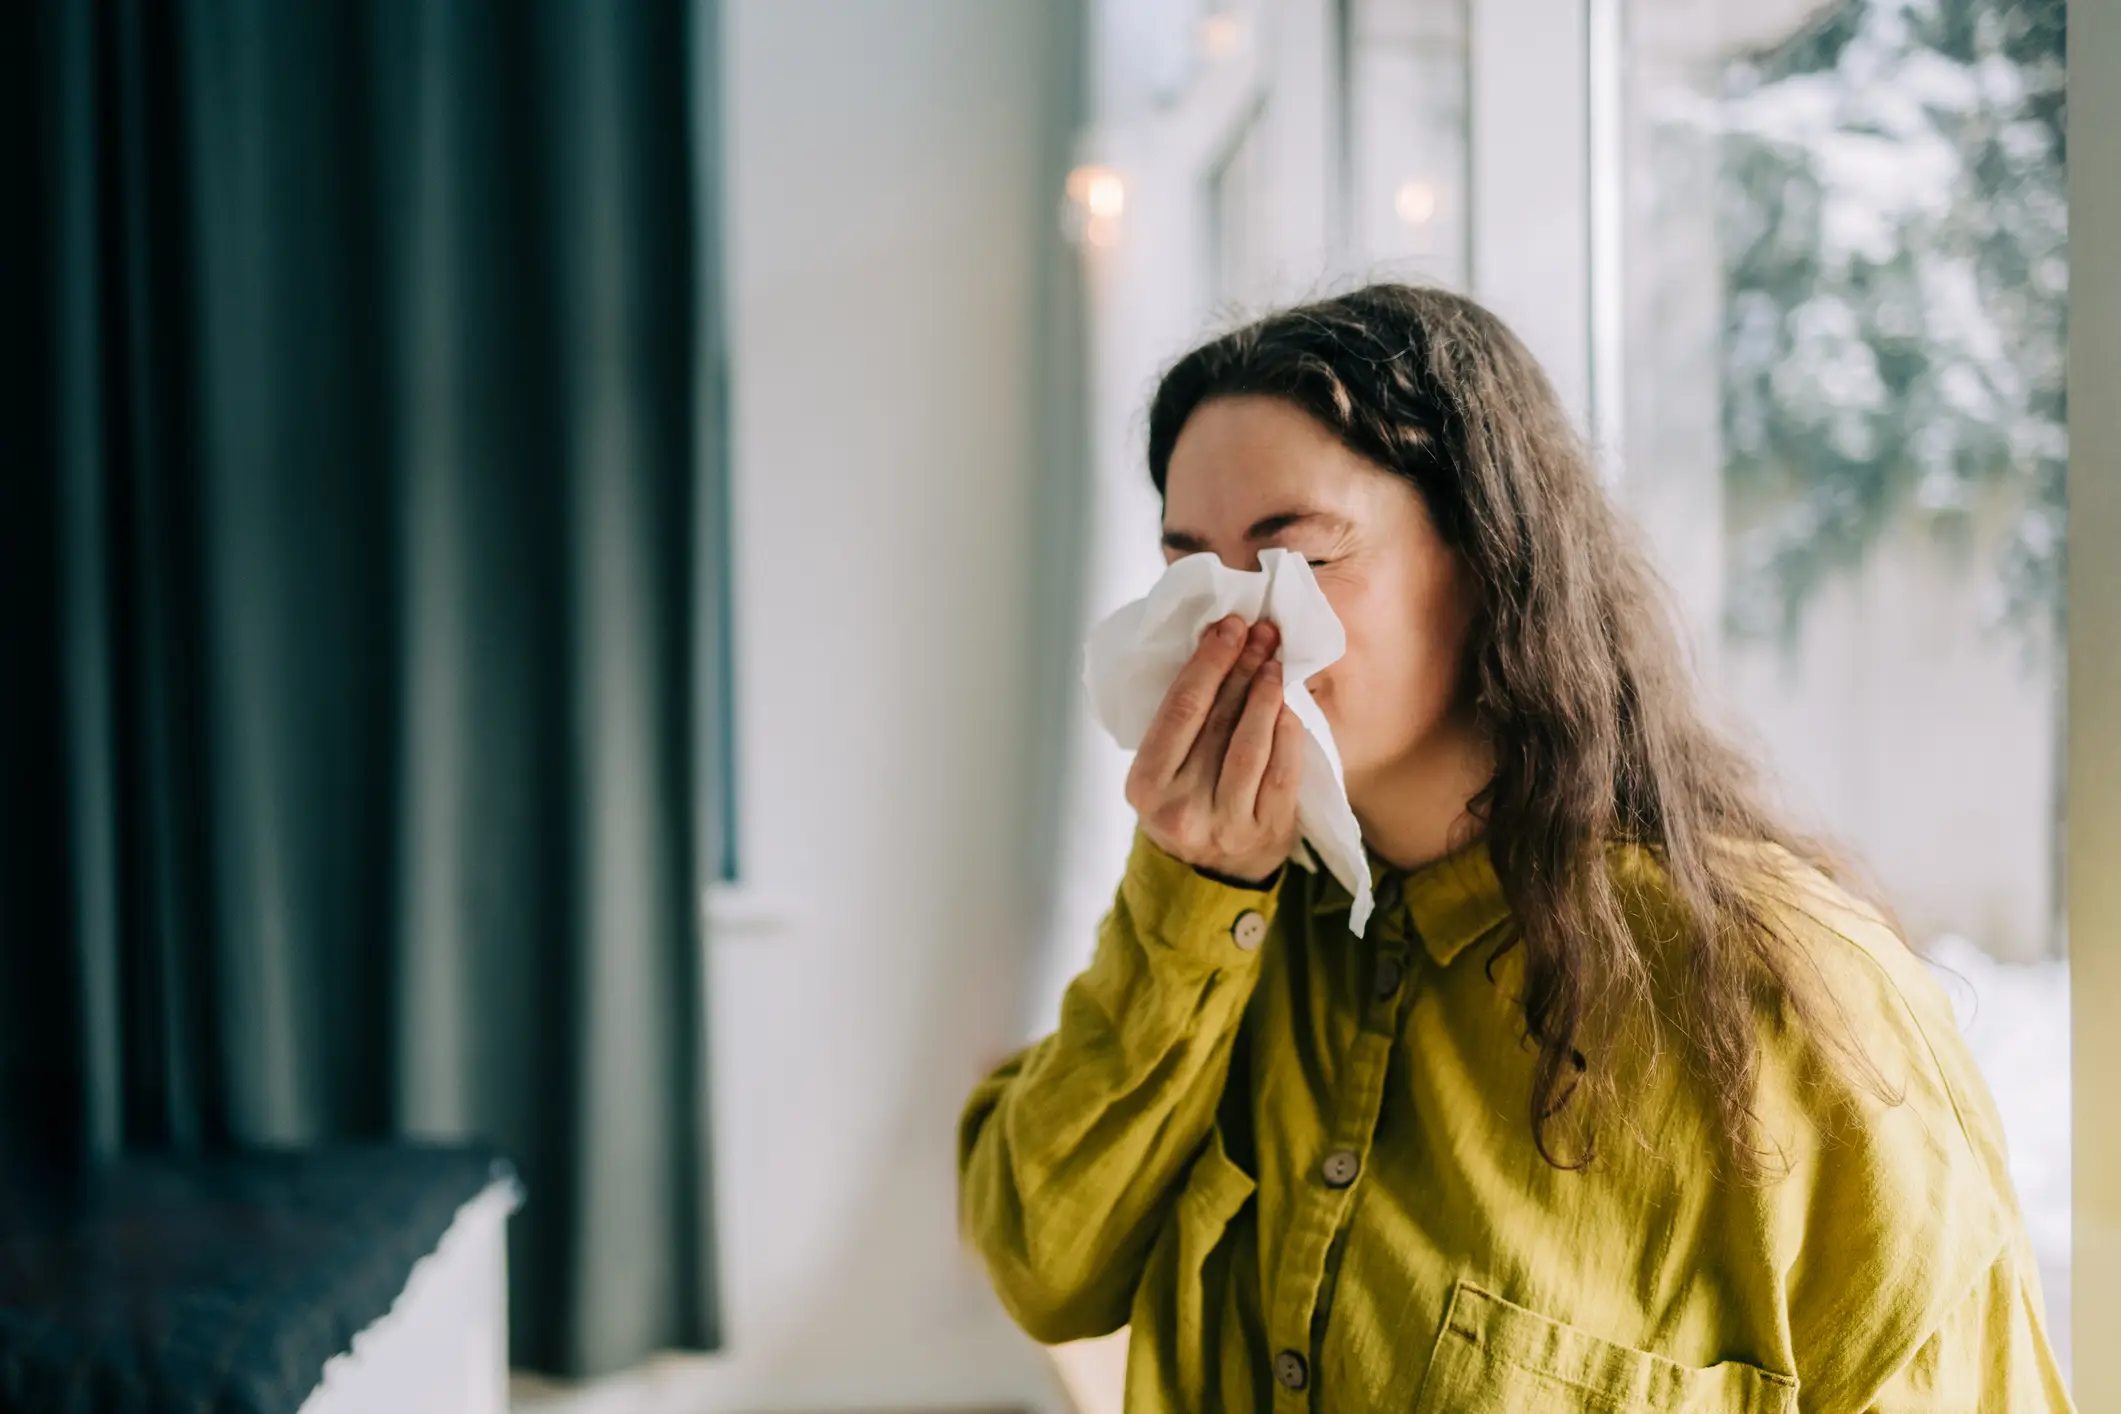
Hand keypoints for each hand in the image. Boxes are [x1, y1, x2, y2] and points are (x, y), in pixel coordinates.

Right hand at [1126, 615, 1303, 886]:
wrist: (1211, 874)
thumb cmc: (1185, 802)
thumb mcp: (1162, 770)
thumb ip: (1180, 722)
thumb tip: (1215, 647)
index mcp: (1145, 785)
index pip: (1180, 710)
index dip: (1207, 663)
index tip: (1228, 627)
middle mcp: (1180, 808)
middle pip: (1216, 722)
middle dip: (1241, 668)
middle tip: (1260, 633)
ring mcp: (1224, 824)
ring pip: (1250, 747)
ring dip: (1265, 696)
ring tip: (1274, 662)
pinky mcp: (1264, 833)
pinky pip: (1282, 773)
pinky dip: (1287, 733)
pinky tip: (1289, 707)